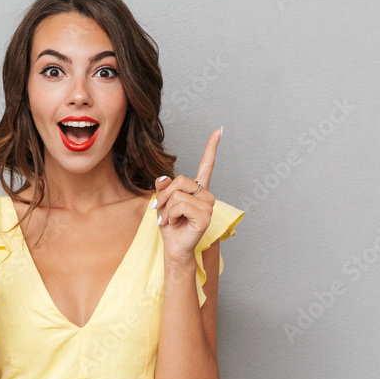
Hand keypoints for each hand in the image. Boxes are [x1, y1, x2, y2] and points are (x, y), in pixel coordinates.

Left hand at [153, 126, 221, 265]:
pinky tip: (175, 223)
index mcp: (197, 188)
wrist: (173, 248)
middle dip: (163, 196)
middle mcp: (205, 194)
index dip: (212, 147)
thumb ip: (163, 188)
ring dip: (166, 208)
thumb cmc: (170, 225)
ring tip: (169, 219)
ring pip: (178, 195)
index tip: (219, 130)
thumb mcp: (162, 202)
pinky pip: (180, 205)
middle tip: (160, 210)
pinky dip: (171, 214)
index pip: (206, 165)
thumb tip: (163, 177)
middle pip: (180, 181)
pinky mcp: (205, 216)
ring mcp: (208, 205)